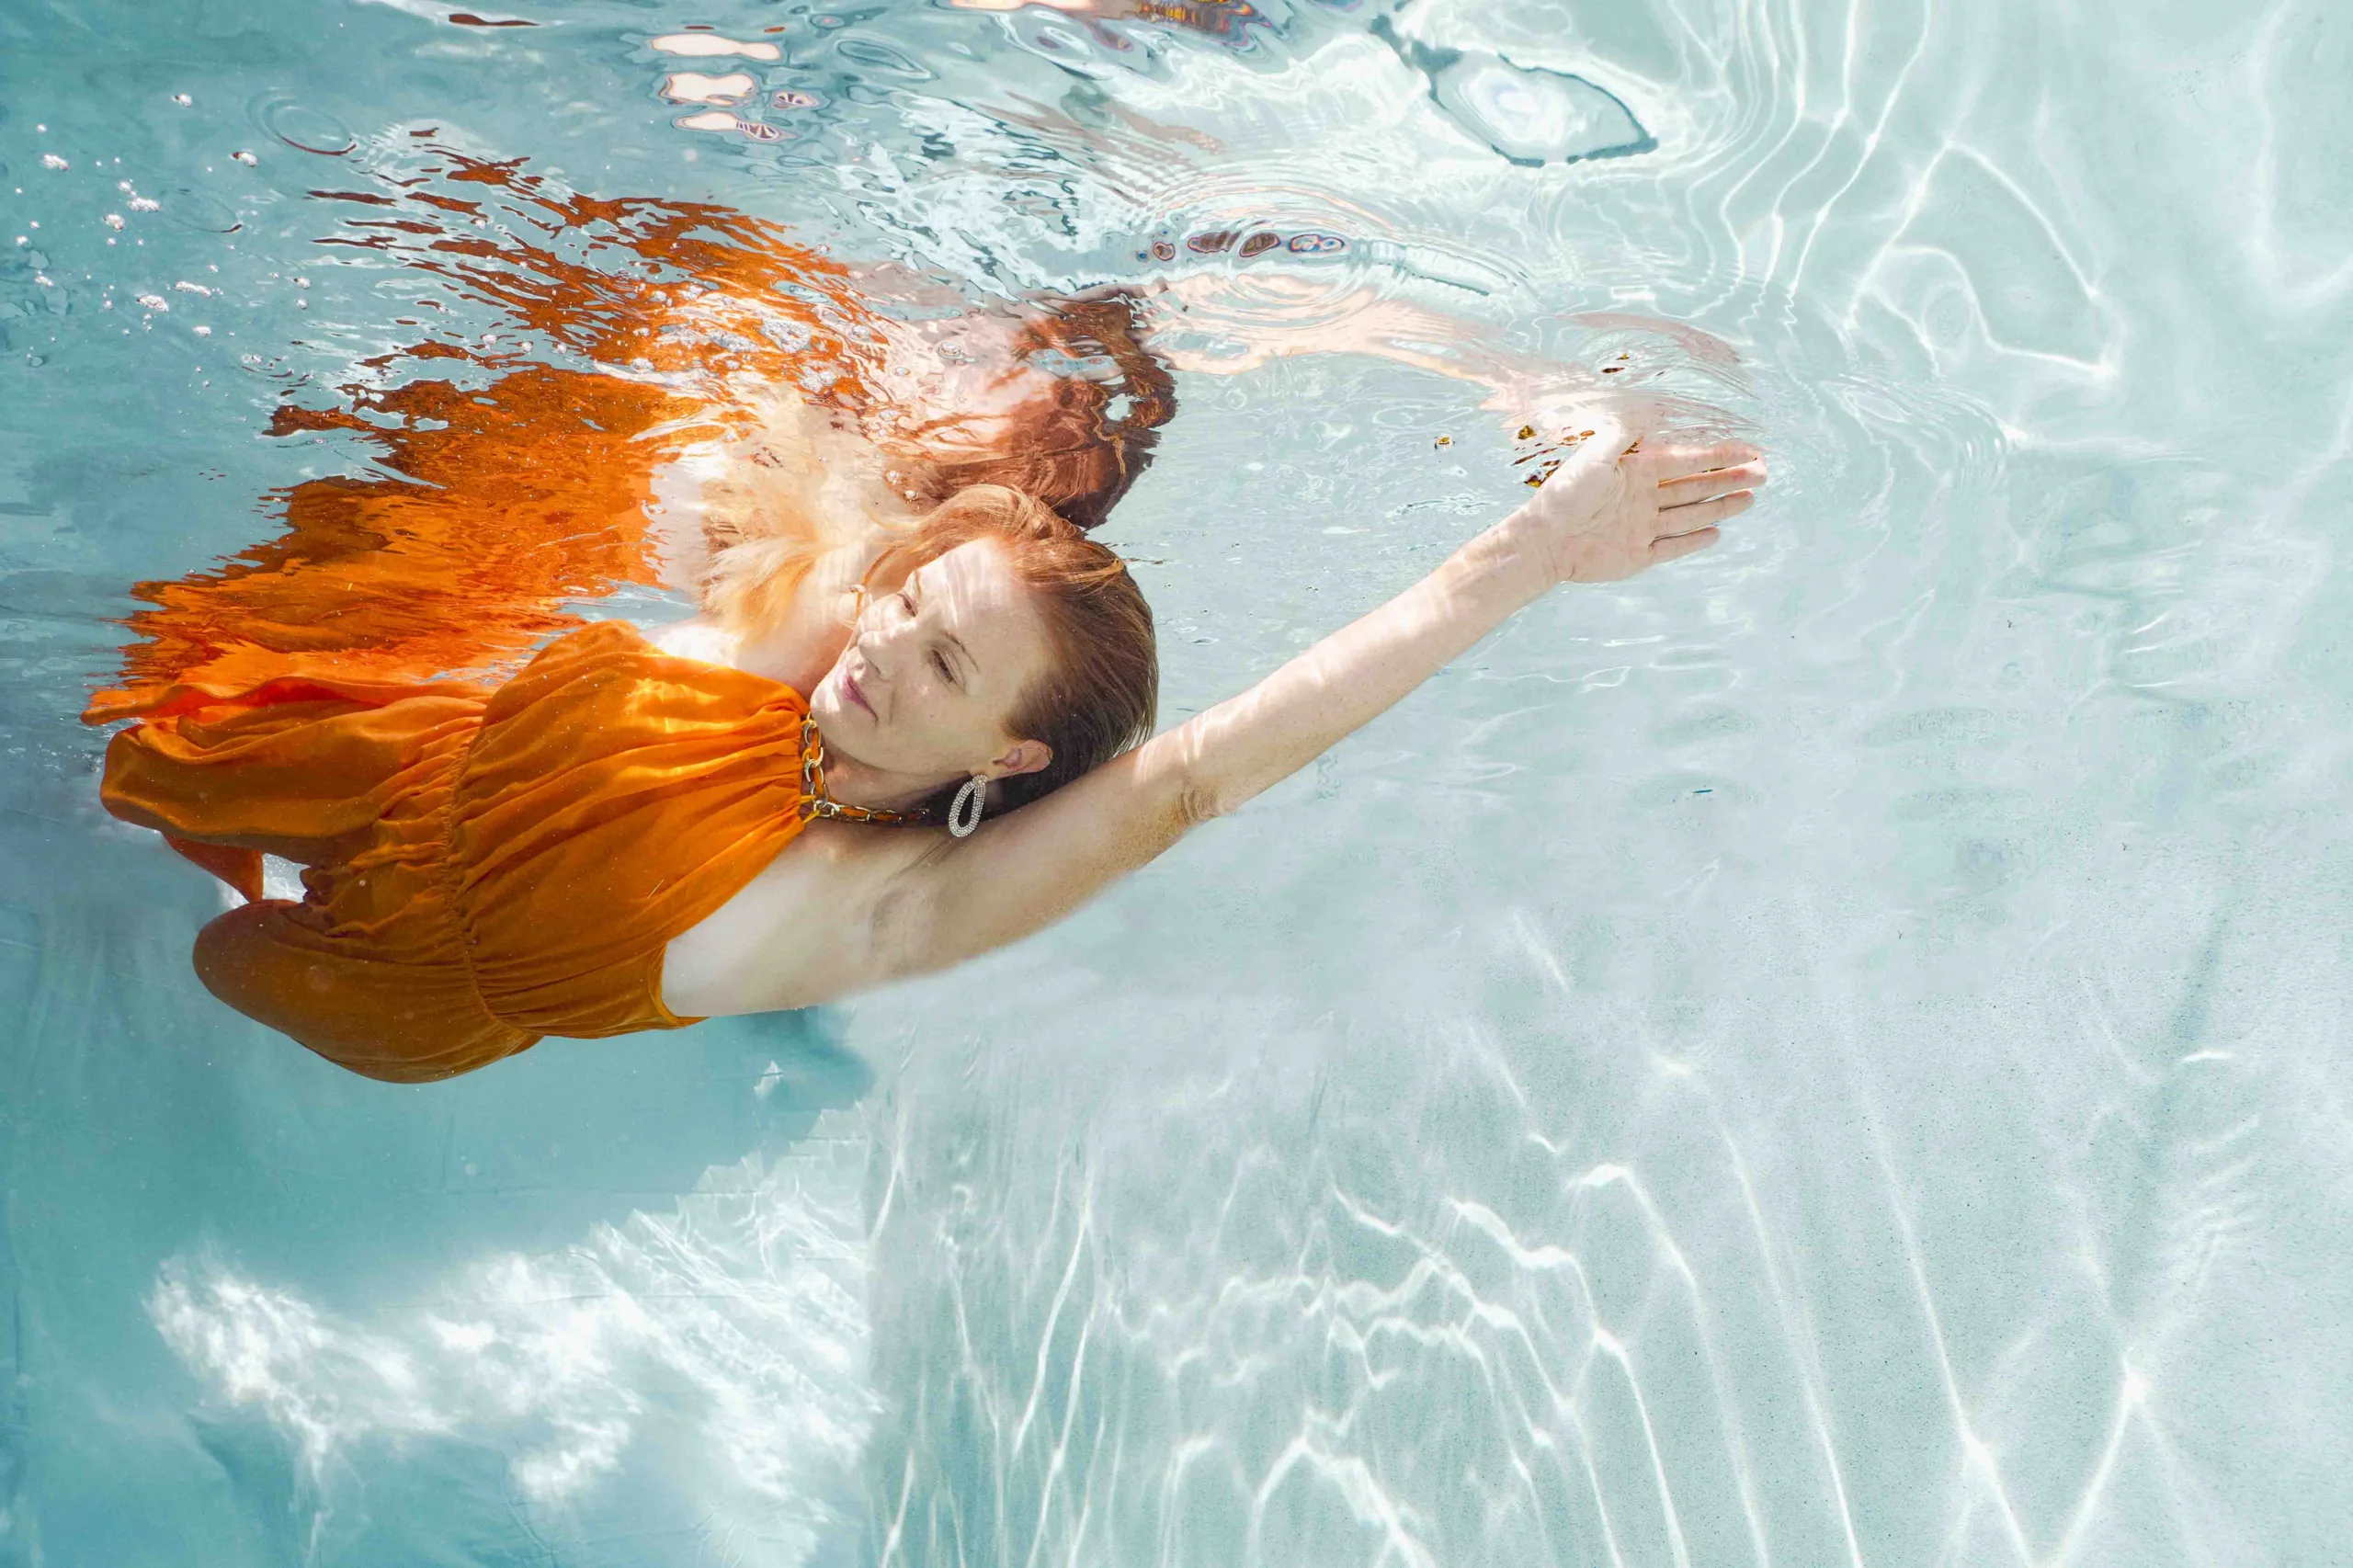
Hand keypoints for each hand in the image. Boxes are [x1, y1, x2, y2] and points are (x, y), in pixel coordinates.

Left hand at [1509, 419, 1763, 584]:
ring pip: (1691, 514)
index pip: (1687, 460)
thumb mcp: (1594, 455)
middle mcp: (1643, 497)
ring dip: (1721, 506)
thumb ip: (1623, 435)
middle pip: (1696, 486)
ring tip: (1750, 498)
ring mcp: (1642, 527)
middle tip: (1763, 473)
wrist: (1543, 540)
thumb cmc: (1565, 495)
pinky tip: (1717, 531)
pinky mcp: (1637, 556)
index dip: (1720, 455)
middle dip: (1730, 479)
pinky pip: (1672, 547)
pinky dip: (1694, 540)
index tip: (1750, 450)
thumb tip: (1649, 414)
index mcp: (1637, 471)